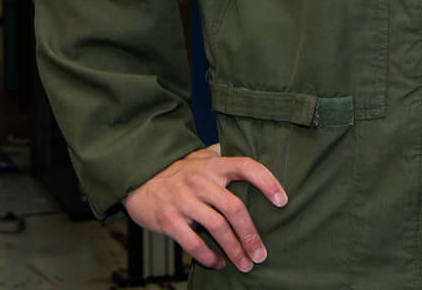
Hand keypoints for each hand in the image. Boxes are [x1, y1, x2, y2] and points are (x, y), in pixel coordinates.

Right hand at [123, 143, 287, 272]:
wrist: (139, 176)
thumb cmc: (178, 170)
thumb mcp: (201, 157)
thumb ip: (224, 159)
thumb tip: (255, 166)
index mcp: (213, 165)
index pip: (246, 167)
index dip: (267, 182)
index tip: (282, 201)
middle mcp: (200, 180)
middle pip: (234, 208)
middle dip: (251, 235)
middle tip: (261, 254)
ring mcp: (183, 200)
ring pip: (217, 228)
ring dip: (234, 249)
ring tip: (245, 264)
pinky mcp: (169, 219)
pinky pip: (193, 243)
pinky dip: (208, 257)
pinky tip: (218, 263)